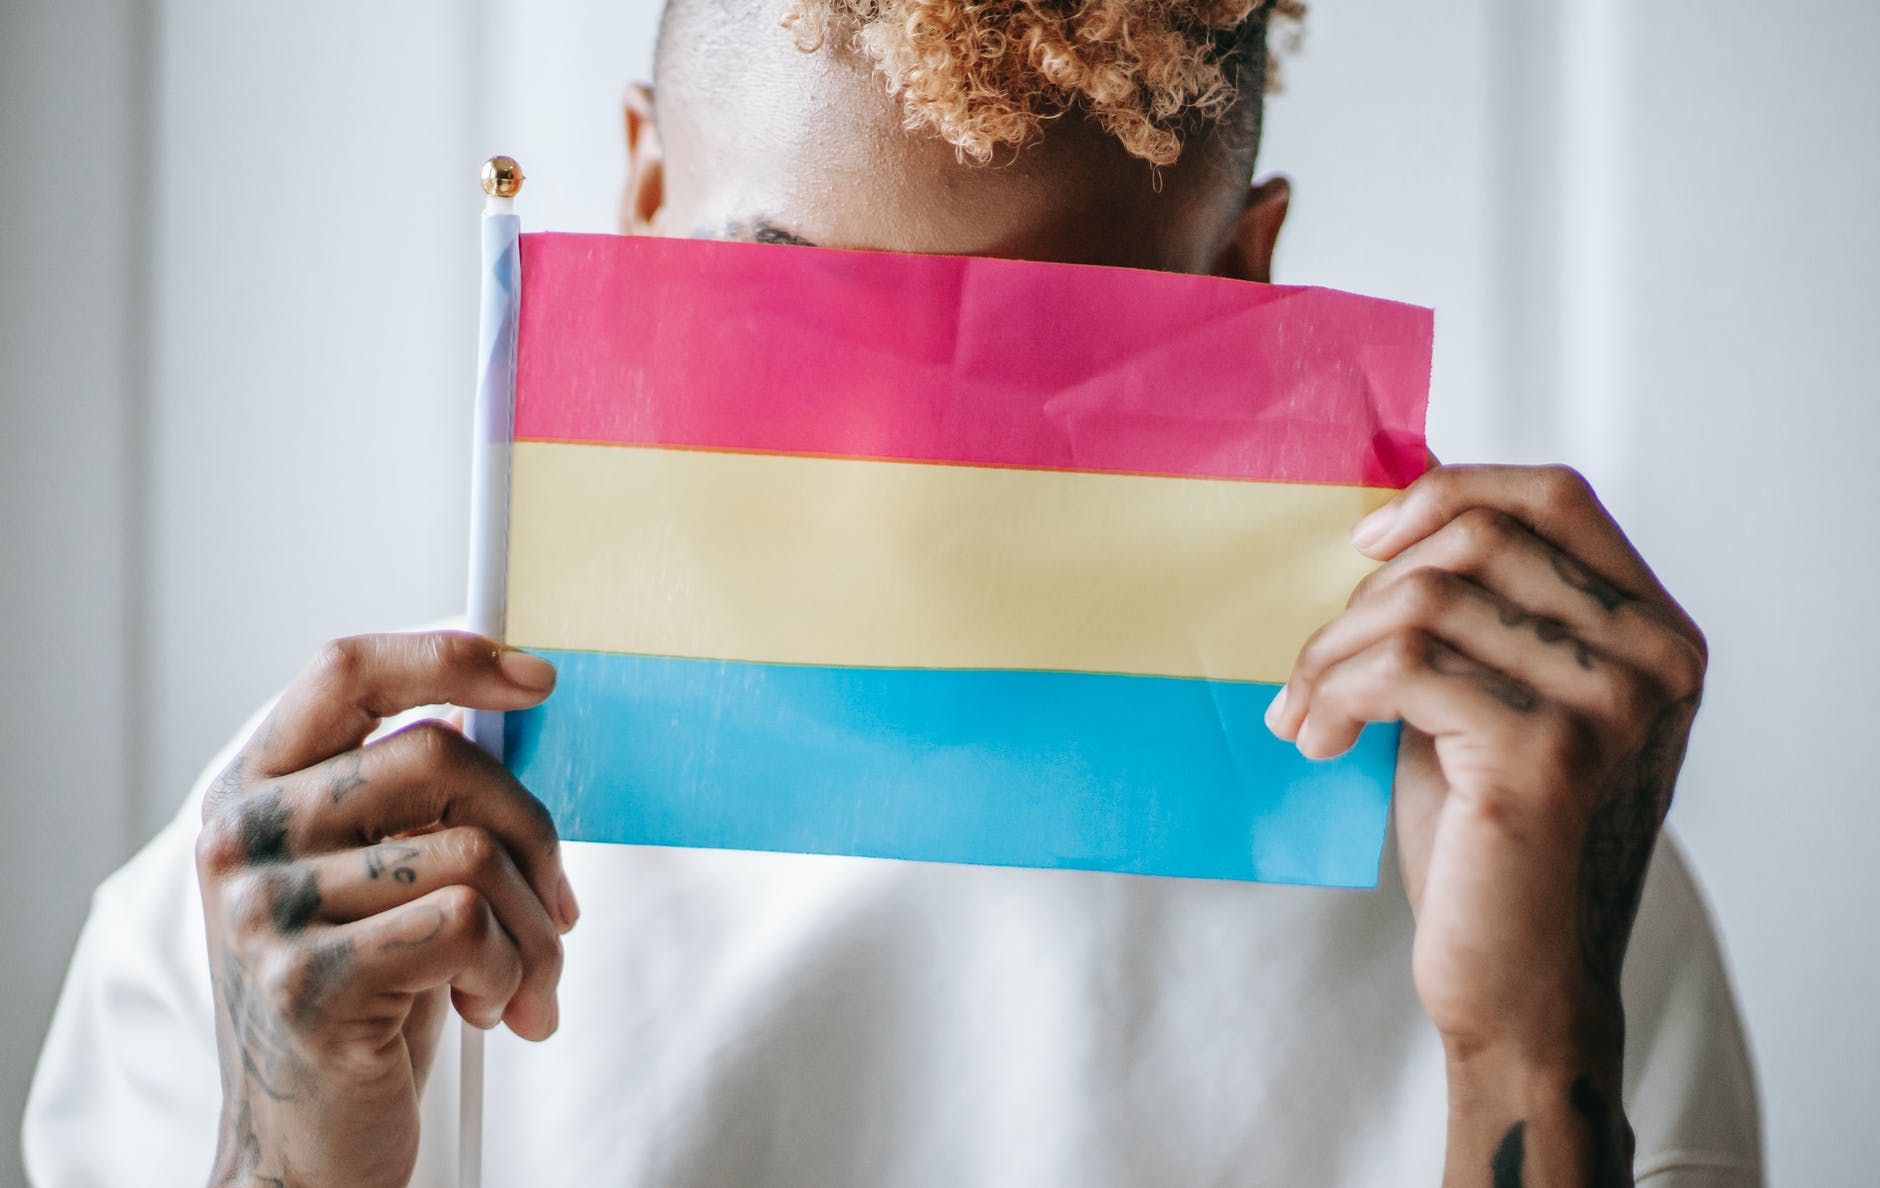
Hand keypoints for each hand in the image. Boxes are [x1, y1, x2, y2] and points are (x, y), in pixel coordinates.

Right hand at [196, 631, 574, 1187]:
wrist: (306, 1148)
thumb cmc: (365, 999)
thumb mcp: (375, 879)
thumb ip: (414, 799)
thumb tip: (510, 709)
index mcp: (254, 792)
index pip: (346, 671)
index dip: (448, 657)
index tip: (536, 679)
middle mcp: (242, 839)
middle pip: (439, 757)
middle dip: (534, 833)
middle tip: (556, 907)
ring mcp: (264, 911)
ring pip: (473, 852)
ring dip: (533, 929)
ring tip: (520, 982)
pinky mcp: (308, 982)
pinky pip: (469, 925)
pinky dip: (512, 971)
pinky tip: (492, 1009)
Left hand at [1267, 465, 1705, 1184]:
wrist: (1519, 982)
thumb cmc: (1491, 842)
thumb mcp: (1494, 699)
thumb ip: (1478, 615)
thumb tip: (1384, 521)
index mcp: (1654, 633)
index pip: (1554, 497)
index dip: (1448, 493)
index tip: (1366, 546)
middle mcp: (1653, 659)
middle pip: (1476, 540)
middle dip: (1367, 595)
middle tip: (1317, 668)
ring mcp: (1608, 704)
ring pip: (1425, 600)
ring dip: (1334, 652)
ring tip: (1304, 711)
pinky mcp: (1546, 754)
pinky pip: (1403, 667)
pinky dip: (1334, 695)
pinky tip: (1315, 741)